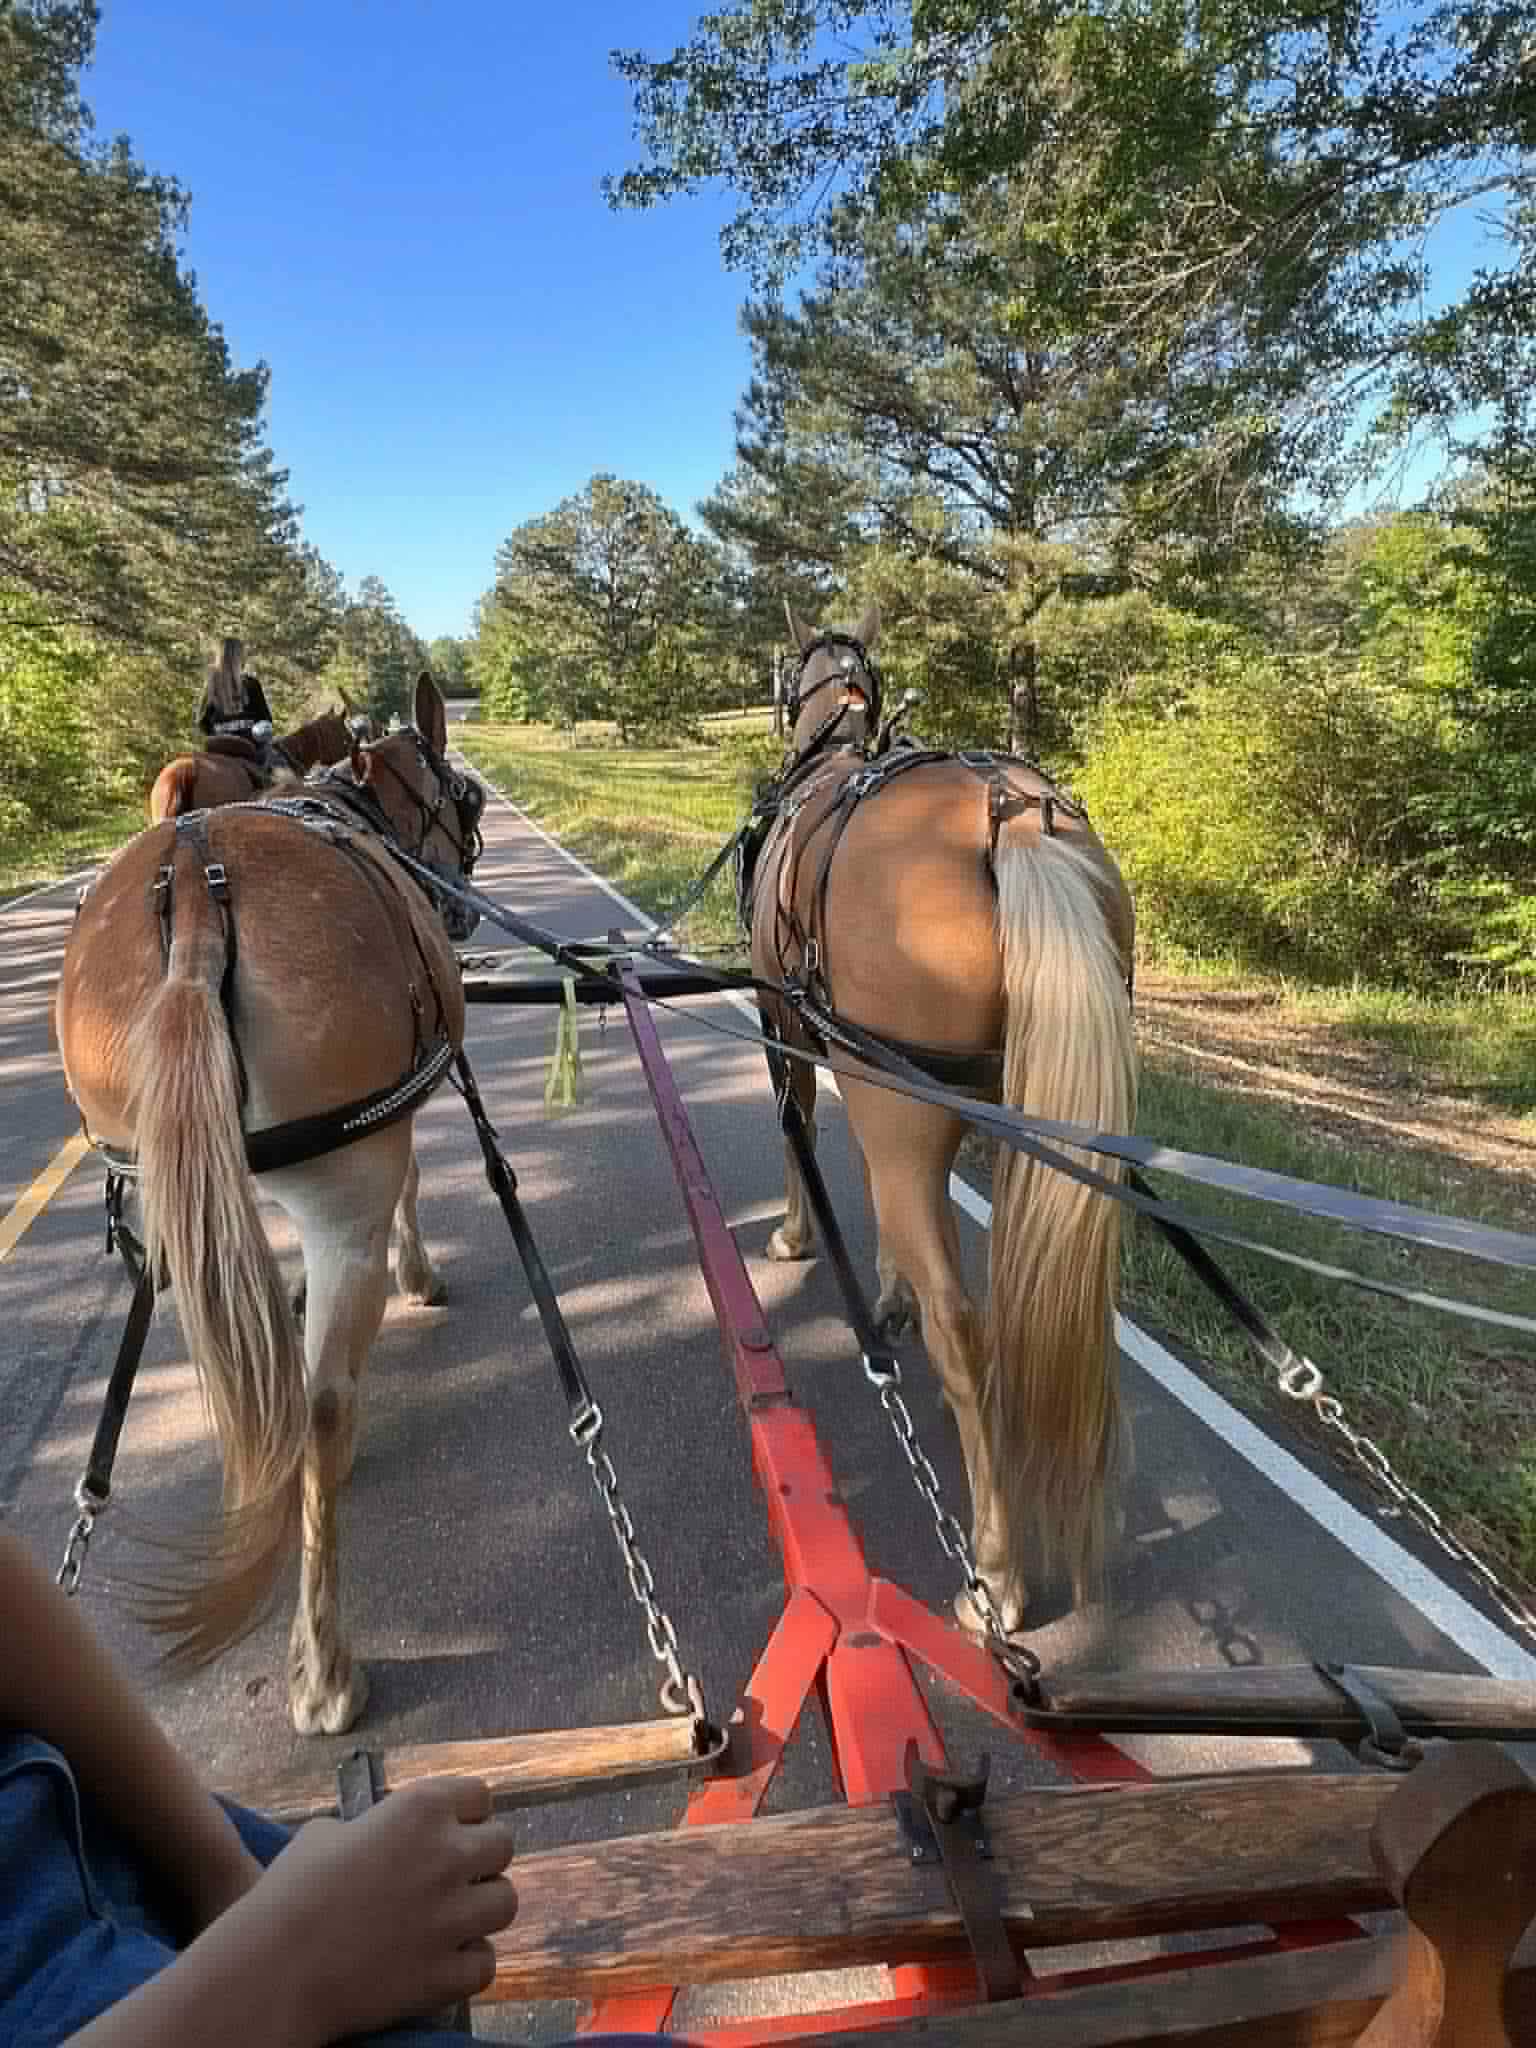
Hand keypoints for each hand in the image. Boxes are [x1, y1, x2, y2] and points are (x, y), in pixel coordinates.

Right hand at [213, 1776, 515, 2044]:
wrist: (272, 1970)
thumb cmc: (289, 1893)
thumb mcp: (328, 1833)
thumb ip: (375, 1827)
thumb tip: (386, 1837)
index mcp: (420, 1809)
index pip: (480, 1795)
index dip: (465, 1814)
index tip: (451, 1830)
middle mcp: (447, 1855)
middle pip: (503, 1845)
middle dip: (481, 1859)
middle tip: (452, 1877)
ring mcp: (452, 1917)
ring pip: (506, 1903)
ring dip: (482, 1909)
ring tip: (451, 1919)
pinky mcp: (446, 1974)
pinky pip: (486, 1963)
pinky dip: (469, 1964)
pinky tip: (441, 1961)